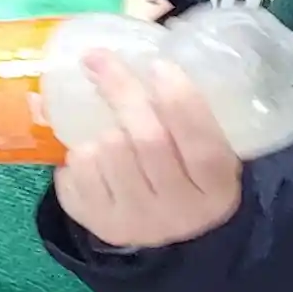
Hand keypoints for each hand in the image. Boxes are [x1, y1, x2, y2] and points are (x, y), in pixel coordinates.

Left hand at [56, 50, 248, 254]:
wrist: (170, 232)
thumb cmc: (187, 174)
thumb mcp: (205, 149)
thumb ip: (189, 116)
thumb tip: (146, 59)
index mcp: (216, 187)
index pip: (201, 142)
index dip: (180, 100)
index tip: (159, 65)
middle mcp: (179, 210)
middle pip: (147, 140)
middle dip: (120, 90)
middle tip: (99, 59)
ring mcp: (139, 221)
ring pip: (107, 152)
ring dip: (101, 130)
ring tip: (109, 132)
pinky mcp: (102, 226)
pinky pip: (76, 173)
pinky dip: (80, 154)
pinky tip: (92, 157)